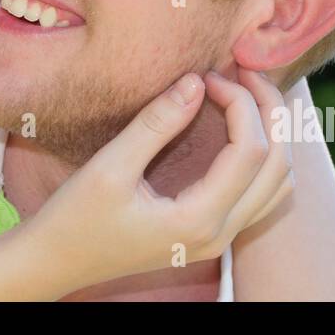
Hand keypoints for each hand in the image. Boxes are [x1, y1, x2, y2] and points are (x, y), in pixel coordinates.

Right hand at [24, 67, 293, 289]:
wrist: (55, 262)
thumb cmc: (74, 218)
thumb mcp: (109, 166)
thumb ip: (156, 123)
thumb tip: (195, 81)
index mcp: (199, 220)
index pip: (250, 151)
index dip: (239, 103)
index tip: (207, 76)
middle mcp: (220, 233)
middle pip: (279, 166)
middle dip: (269, 111)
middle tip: (243, 73)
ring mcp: (219, 238)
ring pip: (278, 183)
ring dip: (273, 134)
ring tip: (246, 94)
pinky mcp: (211, 232)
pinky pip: (260, 194)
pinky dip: (262, 156)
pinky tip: (236, 127)